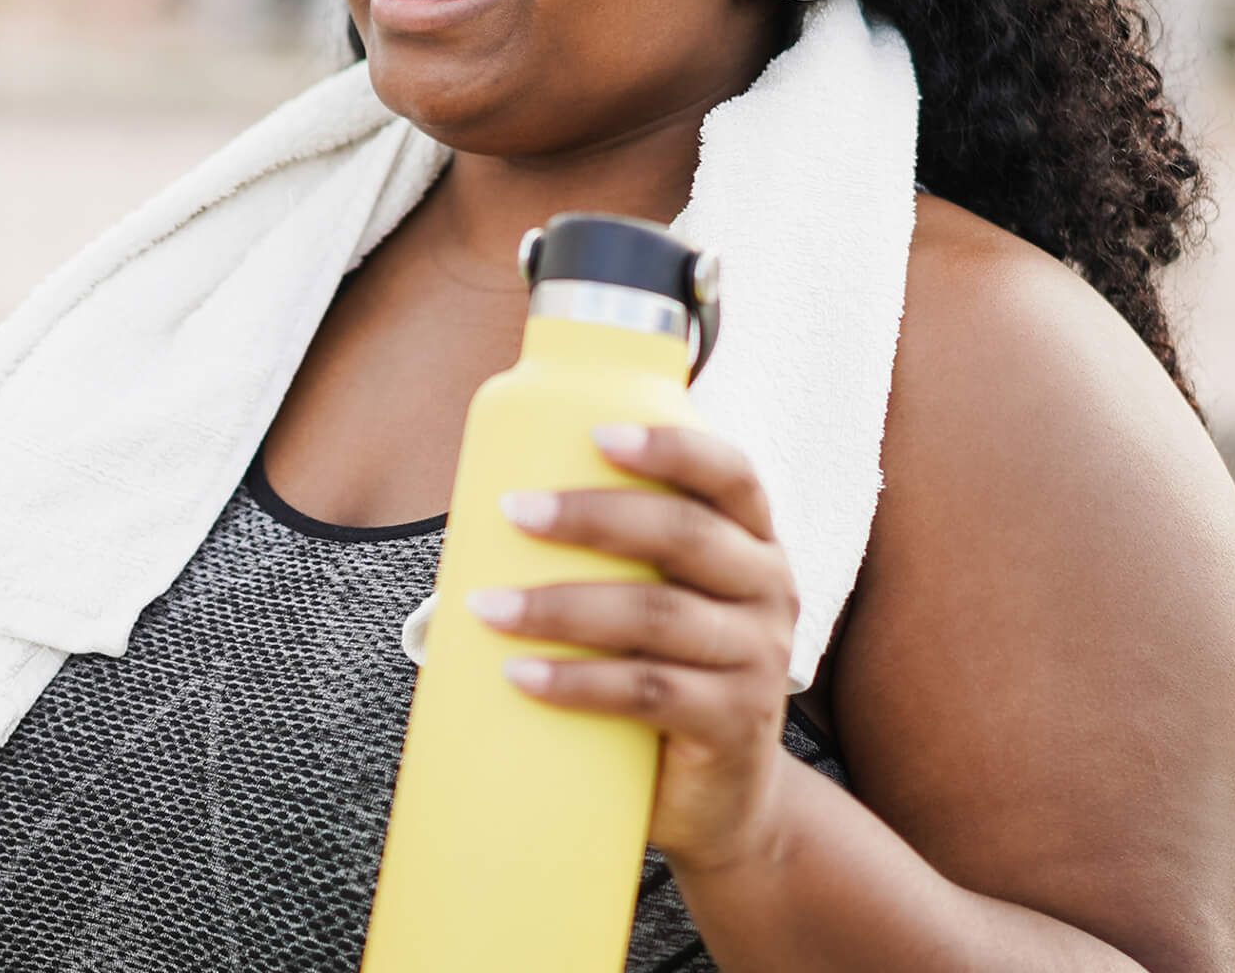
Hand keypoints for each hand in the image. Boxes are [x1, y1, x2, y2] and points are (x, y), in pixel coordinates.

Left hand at [471, 424, 799, 876]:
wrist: (720, 800)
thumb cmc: (662, 677)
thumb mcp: (653, 607)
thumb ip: (601, 564)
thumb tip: (466, 543)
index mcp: (751, 543)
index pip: (730, 474)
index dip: (672, 447)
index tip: (597, 434)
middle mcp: (768, 590)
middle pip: (684, 535)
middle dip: (593, 515)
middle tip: (513, 511)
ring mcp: (758, 660)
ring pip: (658, 615)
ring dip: (562, 605)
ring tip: (487, 607)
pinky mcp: (733, 725)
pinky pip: (650, 693)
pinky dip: (578, 681)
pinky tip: (521, 675)